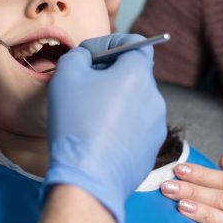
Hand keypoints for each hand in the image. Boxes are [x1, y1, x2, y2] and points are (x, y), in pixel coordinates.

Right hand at [44, 33, 166, 222]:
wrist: (88, 180)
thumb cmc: (76, 125)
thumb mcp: (66, 76)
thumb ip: (78, 55)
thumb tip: (87, 57)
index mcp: (138, 74)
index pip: (135, 43)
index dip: (111, 43)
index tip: (91, 54)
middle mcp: (155, 97)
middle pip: (135, 73)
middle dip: (111, 73)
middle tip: (85, 84)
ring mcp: (157, 125)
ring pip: (136, 101)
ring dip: (116, 100)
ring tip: (89, 114)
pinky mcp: (153, 148)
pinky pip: (137, 126)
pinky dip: (121, 124)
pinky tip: (99, 136)